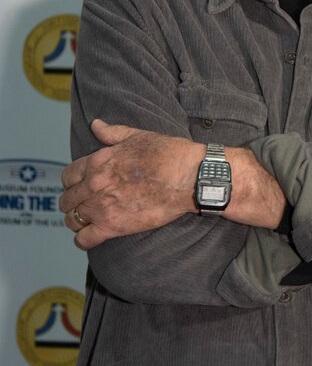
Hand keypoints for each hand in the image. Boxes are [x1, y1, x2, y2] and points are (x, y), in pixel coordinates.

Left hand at [60, 119, 202, 249]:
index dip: (72, 183)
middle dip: (74, 203)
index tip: (81, 187)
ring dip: (77, 221)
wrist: (190, 177)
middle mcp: (94, 185)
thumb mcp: (138, 136)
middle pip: (67, 200)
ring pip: (71, 220)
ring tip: (88, 221)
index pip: (68, 176)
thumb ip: (112, 133)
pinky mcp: (113, 226)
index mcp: (97, 162)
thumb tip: (96, 125)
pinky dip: (84, 240)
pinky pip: (84, 239)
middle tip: (86, 205)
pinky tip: (92, 237)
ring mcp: (101, 207)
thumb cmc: (169, 155)